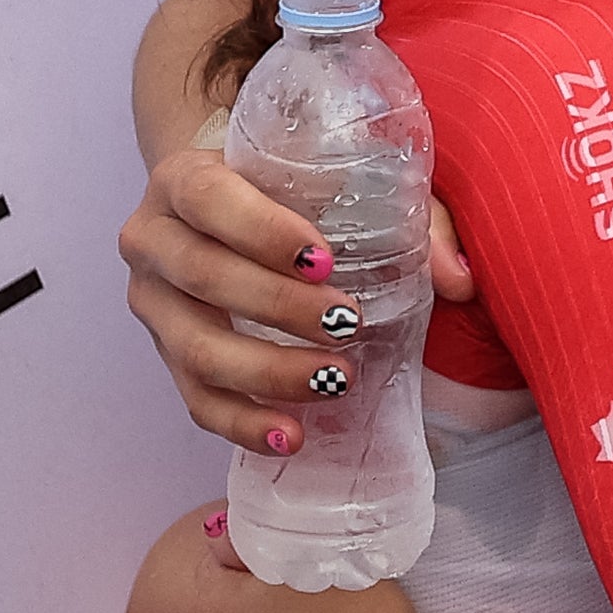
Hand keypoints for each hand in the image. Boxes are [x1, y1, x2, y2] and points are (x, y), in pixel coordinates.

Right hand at [122, 143, 475, 454]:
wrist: (222, 205)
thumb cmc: (288, 188)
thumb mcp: (342, 182)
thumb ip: (405, 217)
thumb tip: (459, 281)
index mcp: (184, 177)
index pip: (210, 198)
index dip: (262, 230)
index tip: (323, 259)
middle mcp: (153, 239)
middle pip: (203, 276)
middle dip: (278, 306)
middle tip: (348, 322)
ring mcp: (153, 304)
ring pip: (196, 347)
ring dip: (267, 371)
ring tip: (337, 380)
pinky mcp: (166, 356)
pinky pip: (197, 399)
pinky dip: (244, 423)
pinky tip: (291, 435)